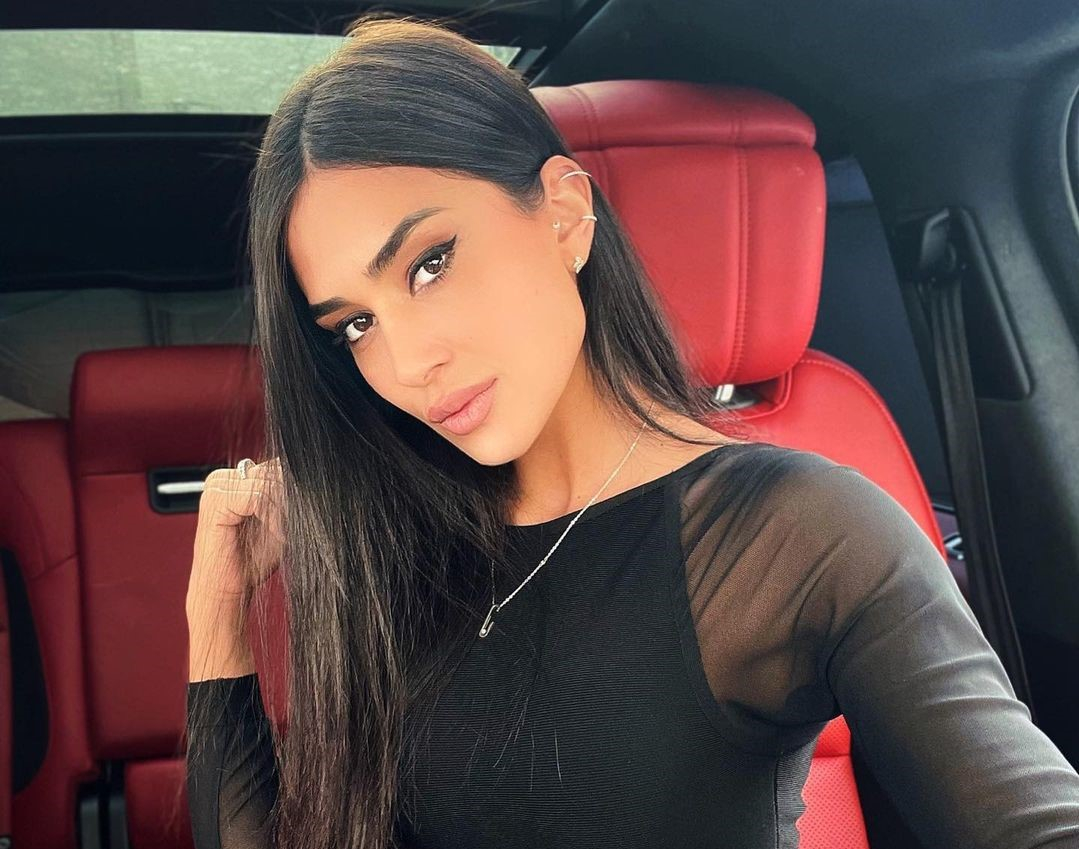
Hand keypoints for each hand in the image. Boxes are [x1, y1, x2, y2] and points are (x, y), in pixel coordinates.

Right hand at [186, 457, 285, 613]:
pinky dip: (274, 519)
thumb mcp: (278, 521)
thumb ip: (286, 495)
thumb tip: (305, 473)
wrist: (225, 591)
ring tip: (276, 534)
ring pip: (271, 484)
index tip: (291, 519)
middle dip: (288, 502)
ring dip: (283, 513)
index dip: (292, 492)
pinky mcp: (216, 500)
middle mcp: (221, 478)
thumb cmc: (250, 560)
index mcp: (232, 479)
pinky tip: (272, 535)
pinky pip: (261, 497)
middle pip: (275, 472)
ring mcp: (215, 487)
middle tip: (283, 530)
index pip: (276, 466)